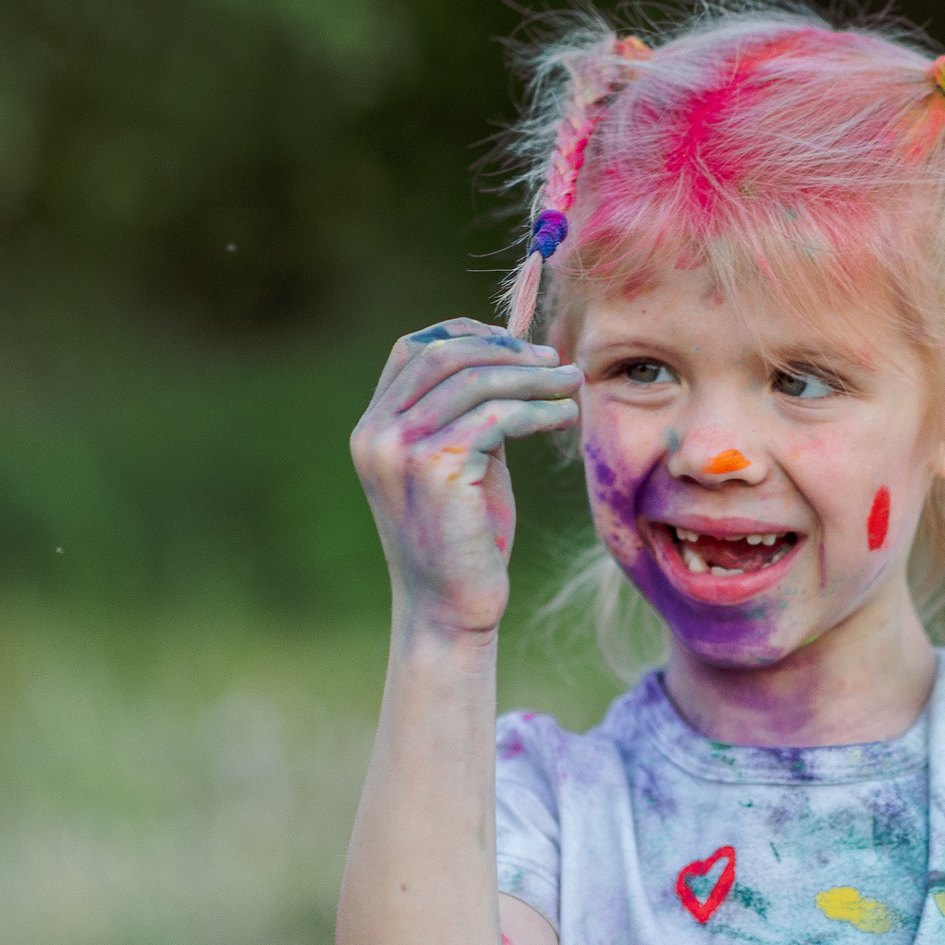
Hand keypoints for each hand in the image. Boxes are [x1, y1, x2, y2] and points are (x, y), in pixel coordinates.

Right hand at [349, 319, 580, 636]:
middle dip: (508, 351)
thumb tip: (516, 358)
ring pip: (476, 382)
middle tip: (556, 362)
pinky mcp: (437, 470)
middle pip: (445, 355)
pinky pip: (498, 417)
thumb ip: (467, 413)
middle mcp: (376, 433)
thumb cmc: (463, 538)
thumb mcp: (457, 462)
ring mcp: (400, 451)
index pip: (414, 349)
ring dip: (533, 377)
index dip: (468, 335)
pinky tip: (565, 417)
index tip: (519, 345)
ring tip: (571, 385)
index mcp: (372, 426)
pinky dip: (539, 410)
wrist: (449, 609)